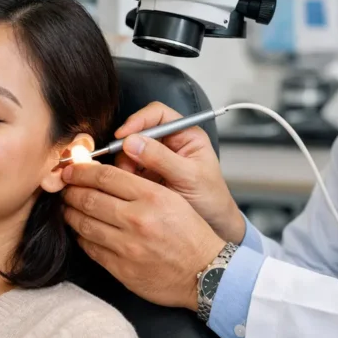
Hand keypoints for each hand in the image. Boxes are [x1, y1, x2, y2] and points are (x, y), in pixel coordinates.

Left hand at [62, 162, 225, 310]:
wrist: (206, 273)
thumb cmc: (192, 235)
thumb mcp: (174, 199)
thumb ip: (141, 186)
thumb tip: (105, 175)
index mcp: (152, 197)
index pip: (105, 177)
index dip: (81, 171)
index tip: (71, 169)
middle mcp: (138, 220)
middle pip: (90, 198)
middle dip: (71, 190)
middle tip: (63, 187)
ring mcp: (128, 246)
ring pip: (85, 224)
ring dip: (70, 214)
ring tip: (67, 207)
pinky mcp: (122, 269)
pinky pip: (91, 249)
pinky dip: (81, 238)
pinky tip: (80, 231)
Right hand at [114, 102, 246, 243]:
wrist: (213, 224)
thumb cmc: (211, 198)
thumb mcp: (189, 177)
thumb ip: (162, 158)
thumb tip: (132, 141)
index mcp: (186, 134)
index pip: (157, 114)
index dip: (138, 120)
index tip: (124, 136)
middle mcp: (170, 142)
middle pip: (139, 131)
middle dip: (128, 147)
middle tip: (125, 167)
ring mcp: (157, 158)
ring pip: (130, 150)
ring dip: (124, 164)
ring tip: (130, 182)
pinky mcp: (147, 174)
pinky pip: (128, 168)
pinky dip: (124, 176)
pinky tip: (129, 188)